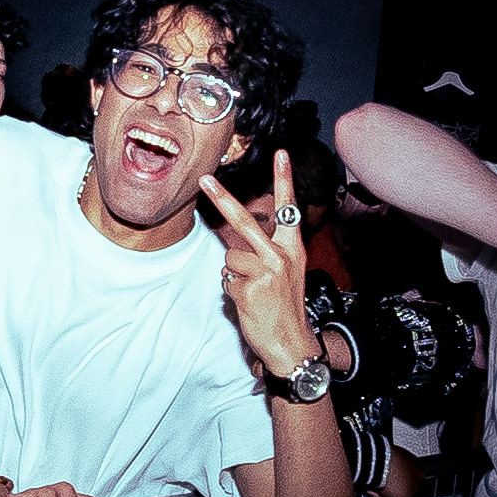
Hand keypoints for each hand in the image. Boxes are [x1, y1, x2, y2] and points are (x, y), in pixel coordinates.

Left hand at [202, 150, 322, 376]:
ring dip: (233, 276)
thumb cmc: (283, 305)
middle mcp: (282, 255)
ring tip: (252, 292)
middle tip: (203, 177)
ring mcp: (266, 270)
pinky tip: (248, 303)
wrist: (291, 343)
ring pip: (229, 259)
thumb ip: (266, 253)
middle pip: (244, 221)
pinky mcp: (250, 286)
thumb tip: (234, 247)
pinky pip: (225, 280)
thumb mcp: (284, 273)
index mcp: (293, 248)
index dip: (284, 179)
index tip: (281, 152)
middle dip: (222, 198)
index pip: (288, 208)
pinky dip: (231, 292)